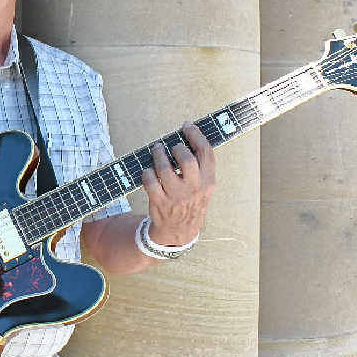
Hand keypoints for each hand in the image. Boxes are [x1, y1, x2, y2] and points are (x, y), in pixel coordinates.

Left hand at [140, 123, 216, 246]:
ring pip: (165, 169)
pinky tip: (148, 171)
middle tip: (171, 146)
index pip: (206, 153)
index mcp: (208, 182)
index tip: (187, 126)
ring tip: (157, 150)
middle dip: (177, 148)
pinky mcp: (160, 203)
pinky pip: (150, 181)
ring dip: (158, 155)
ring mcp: (177, 197)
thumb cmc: (191, 201)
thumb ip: (200, 165)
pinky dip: (147, 172)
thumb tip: (188, 135)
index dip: (196, 135)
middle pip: (187, 159)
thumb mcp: (204, 186)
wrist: (180, 231)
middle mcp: (195, 189)